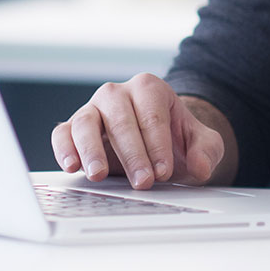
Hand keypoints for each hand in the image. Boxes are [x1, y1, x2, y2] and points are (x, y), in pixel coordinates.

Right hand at [51, 73, 224, 188]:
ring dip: (92, 150)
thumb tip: (200, 166)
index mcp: (149, 88)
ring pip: (86, 123)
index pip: (152, 116)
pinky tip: (72, 166)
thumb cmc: (176, 140)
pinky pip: (62, 134)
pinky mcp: (73, 128)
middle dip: (133, 154)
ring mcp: (92, 109)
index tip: (164, 172)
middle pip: (121, 120)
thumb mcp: (201, 143)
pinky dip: (64, 148)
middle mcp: (117, 94)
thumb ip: (207, 151)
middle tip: (142, 182)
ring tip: (99, 174)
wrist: (157, 145)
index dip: (158, 146)